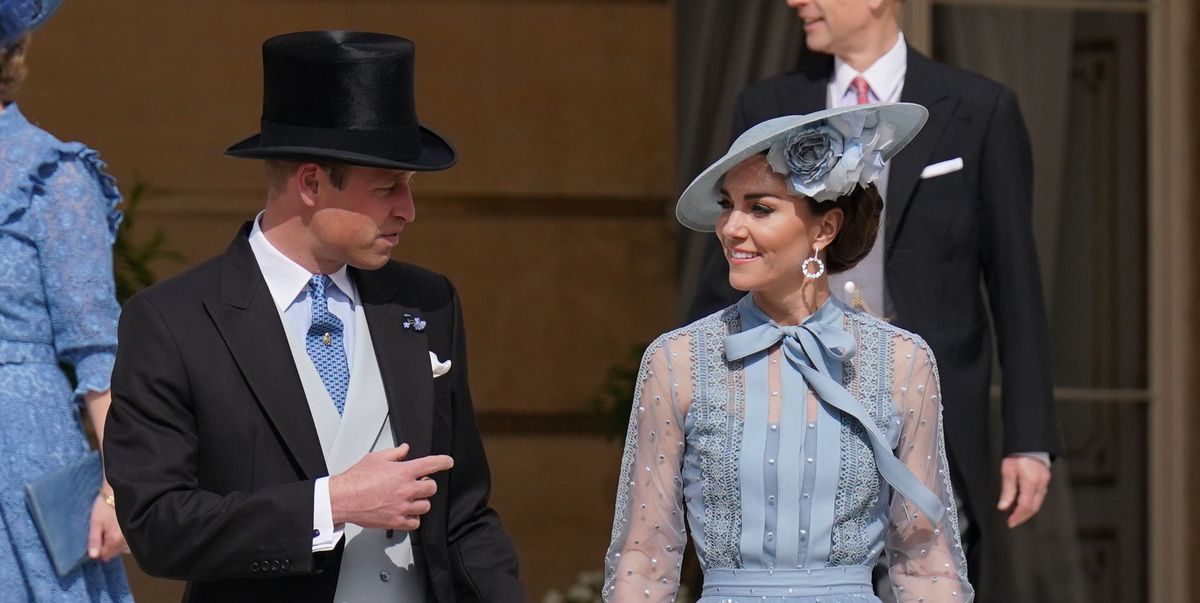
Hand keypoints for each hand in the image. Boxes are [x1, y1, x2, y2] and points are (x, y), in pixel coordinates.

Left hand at [87, 490, 126, 561]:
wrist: (120, 492)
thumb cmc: (105, 507)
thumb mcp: (95, 523)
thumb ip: (94, 540)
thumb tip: (93, 556)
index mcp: (113, 540)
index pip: (105, 556)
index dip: (98, 551)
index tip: (94, 543)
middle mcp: (125, 540)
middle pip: (114, 553)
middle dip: (106, 548)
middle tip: (101, 535)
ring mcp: (131, 535)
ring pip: (121, 547)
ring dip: (114, 544)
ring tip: (108, 531)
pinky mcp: (135, 529)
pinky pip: (127, 540)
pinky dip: (121, 539)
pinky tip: (117, 529)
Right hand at [329, 443, 453, 530]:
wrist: (343, 498)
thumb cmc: (356, 479)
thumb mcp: (376, 458)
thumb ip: (394, 453)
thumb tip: (404, 449)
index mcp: (403, 472)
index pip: (431, 464)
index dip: (443, 462)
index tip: (448, 462)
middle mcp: (406, 489)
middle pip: (432, 488)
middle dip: (427, 485)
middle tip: (418, 484)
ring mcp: (402, 507)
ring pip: (426, 506)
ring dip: (421, 502)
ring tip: (410, 499)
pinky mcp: (396, 521)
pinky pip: (415, 522)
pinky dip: (413, 518)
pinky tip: (406, 512)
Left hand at [996, 456, 1051, 527]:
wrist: (1030, 442)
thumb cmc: (1017, 454)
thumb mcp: (1008, 471)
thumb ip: (1007, 490)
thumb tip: (1003, 507)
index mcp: (1031, 482)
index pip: (1026, 506)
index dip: (1018, 516)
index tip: (1010, 522)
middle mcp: (1041, 484)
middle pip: (1033, 507)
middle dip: (1022, 517)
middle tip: (1012, 521)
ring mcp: (1045, 482)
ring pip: (1038, 503)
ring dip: (1027, 511)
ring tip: (1015, 514)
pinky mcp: (1045, 479)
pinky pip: (1039, 496)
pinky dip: (1031, 503)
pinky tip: (1023, 503)